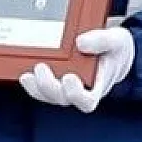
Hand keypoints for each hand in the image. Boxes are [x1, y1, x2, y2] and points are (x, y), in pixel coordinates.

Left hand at [18, 27, 134, 112]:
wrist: (113, 51)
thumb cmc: (115, 49)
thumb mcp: (116, 40)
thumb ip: (102, 40)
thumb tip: (80, 42)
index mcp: (98, 86)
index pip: (87, 101)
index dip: (76, 94)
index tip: (70, 78)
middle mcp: (81, 90)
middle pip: (62, 99)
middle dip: (49, 87)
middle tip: (41, 68)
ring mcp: (67, 88)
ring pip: (49, 96)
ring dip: (36, 88)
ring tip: (27, 76)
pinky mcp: (57, 81)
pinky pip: (43, 89)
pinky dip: (33, 84)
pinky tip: (25, 74)